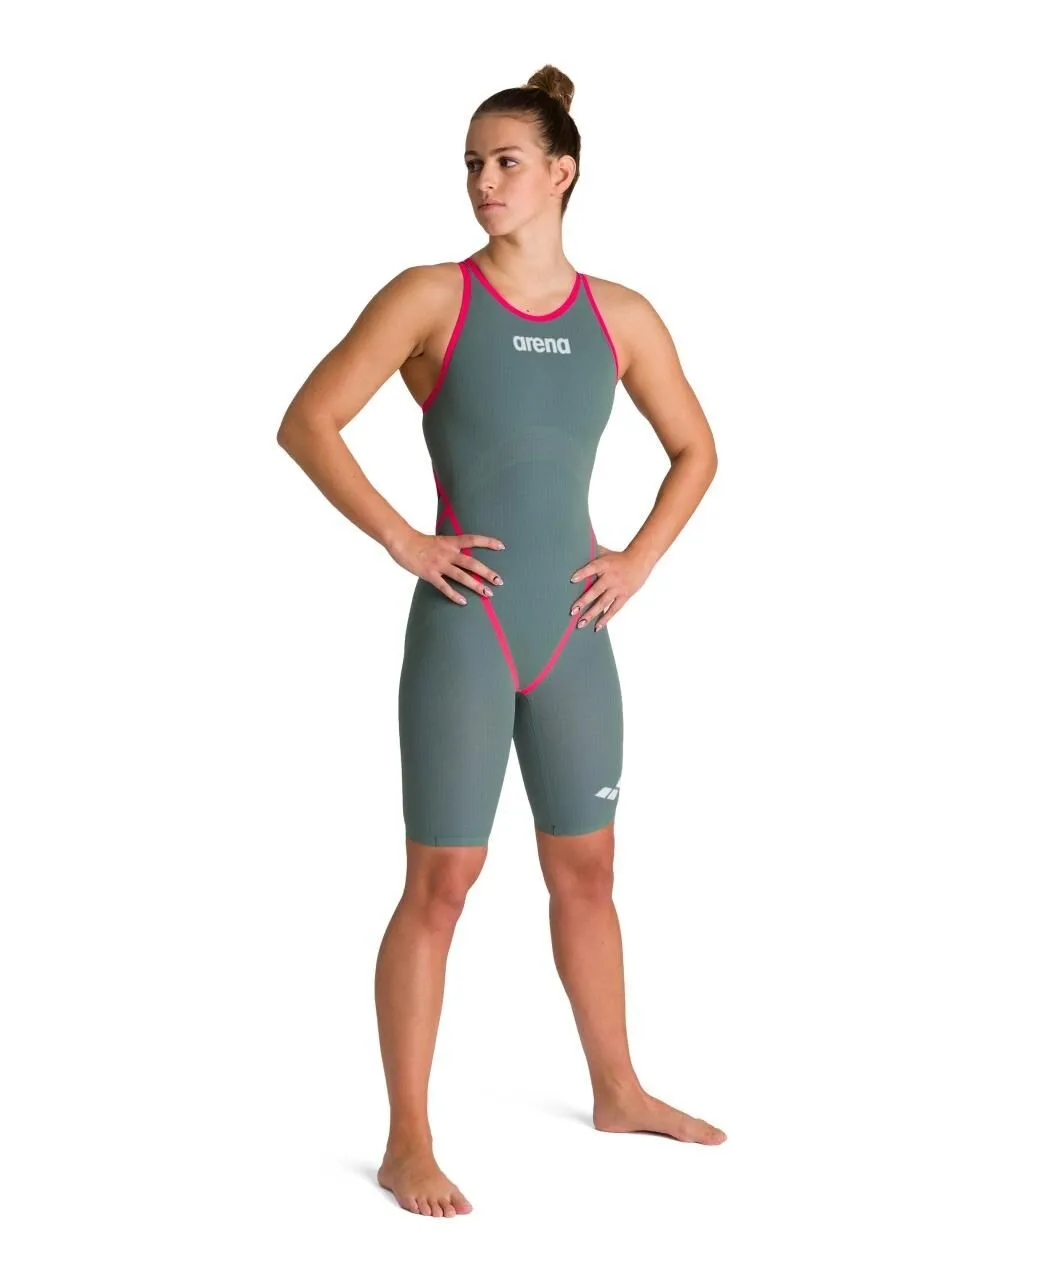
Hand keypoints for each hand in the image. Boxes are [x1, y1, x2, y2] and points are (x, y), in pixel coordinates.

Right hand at [388, 529, 503, 604]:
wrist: (402, 541)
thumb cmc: (419, 542)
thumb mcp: (439, 540)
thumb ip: (451, 547)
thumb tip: (463, 555)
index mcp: (450, 542)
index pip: (473, 540)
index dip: (488, 542)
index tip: (502, 547)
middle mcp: (447, 552)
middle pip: (472, 563)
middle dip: (487, 572)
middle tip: (499, 581)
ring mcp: (439, 564)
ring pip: (461, 576)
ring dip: (476, 585)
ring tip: (487, 593)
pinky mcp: (429, 574)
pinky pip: (444, 586)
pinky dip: (454, 595)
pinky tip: (463, 602)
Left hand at [568, 545, 648, 630]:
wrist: (640, 560)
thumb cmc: (617, 557)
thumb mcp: (604, 552)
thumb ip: (590, 553)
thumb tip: (572, 550)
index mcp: (604, 564)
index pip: (592, 568)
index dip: (583, 573)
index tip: (572, 579)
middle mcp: (611, 577)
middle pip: (596, 590)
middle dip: (583, 601)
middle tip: (572, 611)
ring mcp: (618, 588)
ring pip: (603, 603)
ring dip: (591, 613)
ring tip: (581, 623)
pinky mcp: (624, 596)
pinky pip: (614, 609)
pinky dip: (605, 618)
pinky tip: (596, 627)